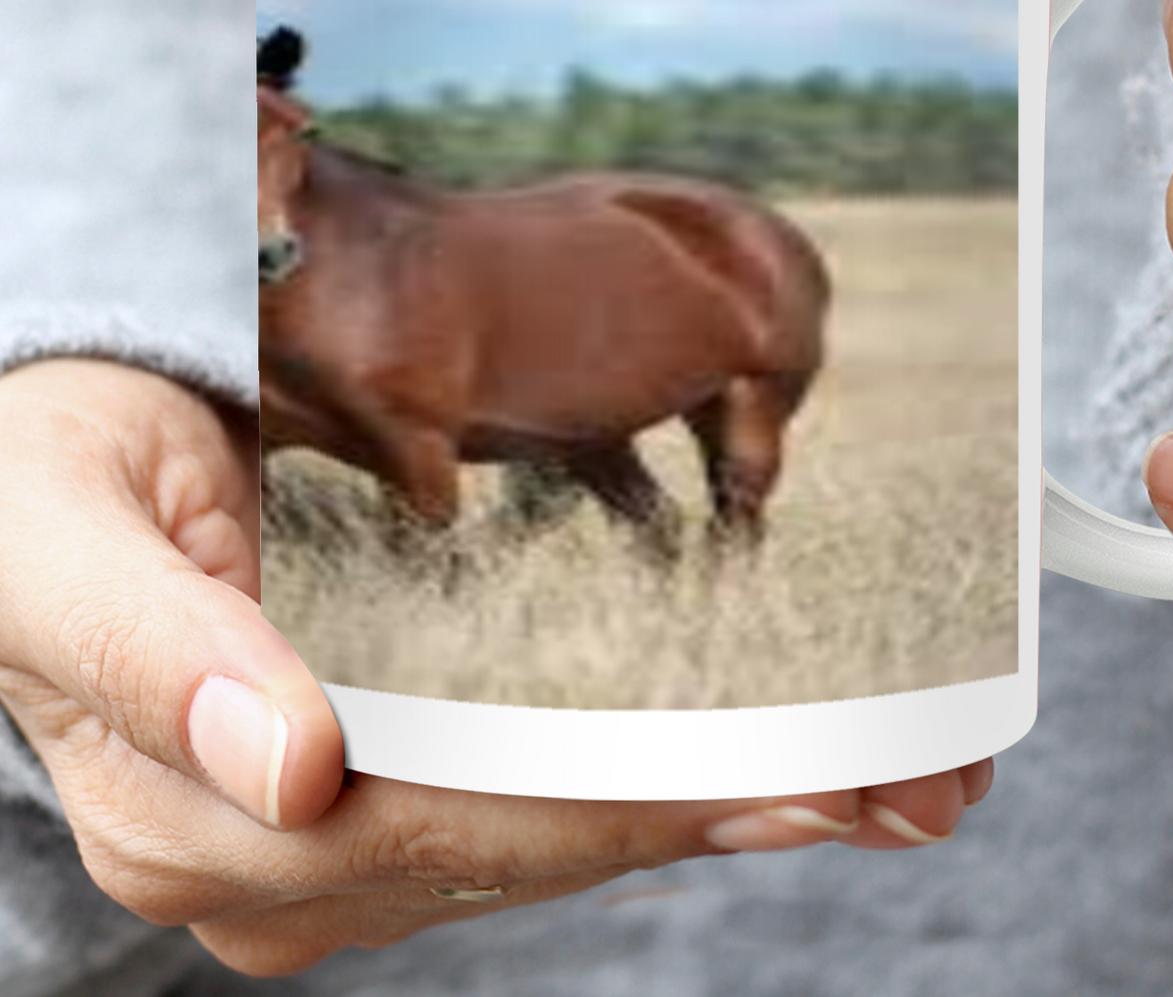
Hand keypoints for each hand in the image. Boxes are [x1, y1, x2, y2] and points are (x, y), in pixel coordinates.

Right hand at [0, 360, 992, 977]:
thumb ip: (156, 650)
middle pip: (541, 845)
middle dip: (731, 812)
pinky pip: (539, 803)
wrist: (40, 484)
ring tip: (889, 782)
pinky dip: (660, 781)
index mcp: (196, 816)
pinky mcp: (373, 797)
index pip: (464, 822)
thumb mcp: (59, 538)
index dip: (638, 801)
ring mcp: (333, 839)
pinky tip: (766, 769)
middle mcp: (275, 861)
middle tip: (913, 781)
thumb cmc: (45, 486)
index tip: (802, 778)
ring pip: (560, 837)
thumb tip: (291, 763)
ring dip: (727, 805)